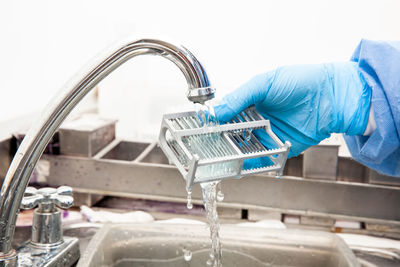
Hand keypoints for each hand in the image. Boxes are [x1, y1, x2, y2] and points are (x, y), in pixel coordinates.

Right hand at [214, 62, 370, 167]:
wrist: (332, 96)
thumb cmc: (301, 82)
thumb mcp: (264, 84)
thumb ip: (238, 98)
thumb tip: (215, 112)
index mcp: (250, 102)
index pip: (226, 114)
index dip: (214, 122)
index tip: (201, 129)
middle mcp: (257, 120)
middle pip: (232, 133)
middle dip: (220, 140)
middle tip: (207, 147)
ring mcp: (268, 135)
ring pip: (244, 147)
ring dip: (232, 153)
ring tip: (220, 157)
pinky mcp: (280, 148)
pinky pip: (262, 158)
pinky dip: (251, 163)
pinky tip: (240, 164)